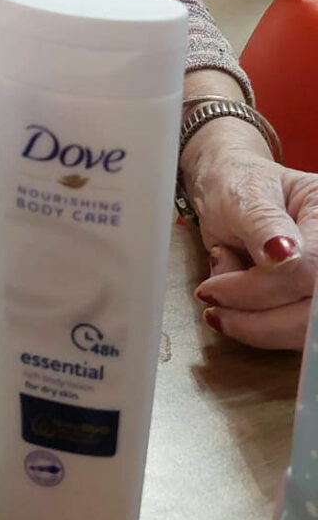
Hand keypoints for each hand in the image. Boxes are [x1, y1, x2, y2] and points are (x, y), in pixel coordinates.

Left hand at [183, 118, 317, 348]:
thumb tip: (283, 255)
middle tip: (213, 306)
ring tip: (220, 306)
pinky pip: (296, 333)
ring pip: (307, 330)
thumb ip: (261, 225)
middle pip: (314, 308)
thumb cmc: (237, 186)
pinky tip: (235, 313)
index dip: (260, 288)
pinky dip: (261, 329)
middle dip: (258, 316)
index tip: (212, 289)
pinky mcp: (312, 301)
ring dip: (258, 326)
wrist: (232, 190)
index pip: (308, 267)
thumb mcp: (241, 198)